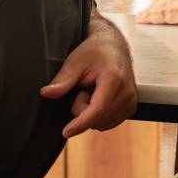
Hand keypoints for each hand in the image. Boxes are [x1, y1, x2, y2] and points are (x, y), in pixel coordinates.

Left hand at [40, 21, 137, 139]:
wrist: (114, 46)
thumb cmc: (95, 52)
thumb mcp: (75, 61)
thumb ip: (63, 80)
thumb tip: (46, 93)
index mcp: (114, 79)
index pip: (97, 111)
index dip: (80, 124)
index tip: (66, 132)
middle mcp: (127, 92)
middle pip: (97, 119)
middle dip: (83, 110)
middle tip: (83, 89)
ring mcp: (131, 100)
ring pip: (102, 123)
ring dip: (91, 113)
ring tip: (92, 91)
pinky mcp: (131, 107)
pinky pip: (109, 123)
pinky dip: (100, 115)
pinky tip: (100, 98)